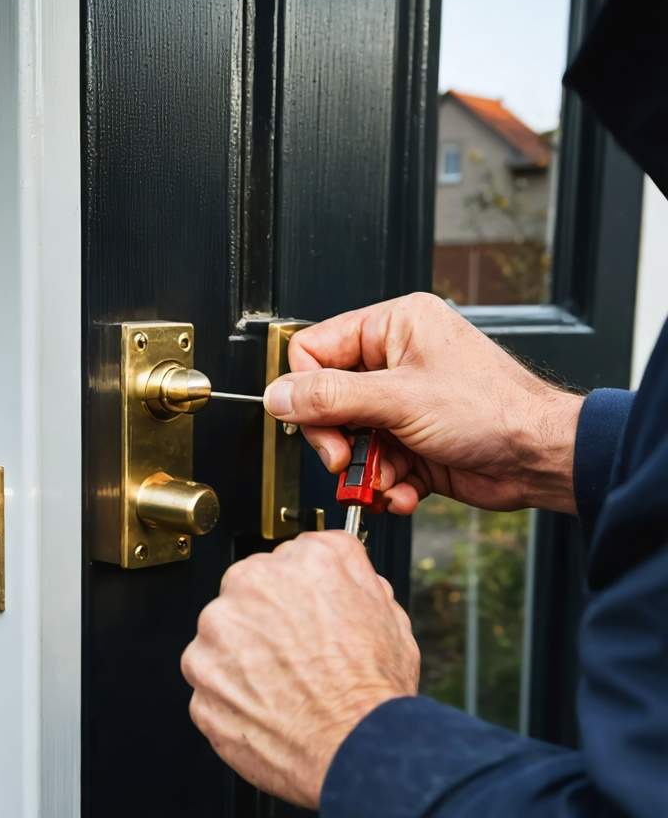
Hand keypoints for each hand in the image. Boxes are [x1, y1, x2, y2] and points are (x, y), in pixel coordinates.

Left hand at [181, 531, 418, 808]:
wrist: (353, 750)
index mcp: (304, 561)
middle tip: (296, 655)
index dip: (302, 591)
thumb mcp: (388, 613)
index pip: (292, 559)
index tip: (306, 611)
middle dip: (268, 620)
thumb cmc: (372, 691)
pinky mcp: (200, 675)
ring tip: (283, 686)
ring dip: (245, 656)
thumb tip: (343, 574)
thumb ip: (355, 579)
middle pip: (251, 591)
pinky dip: (232, 694)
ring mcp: (218, 631)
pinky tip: (266, 706)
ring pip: (225, 634)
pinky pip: (212, 679)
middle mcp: (253, 584)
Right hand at [263, 293, 583, 514]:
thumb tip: (278, 395)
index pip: (315, 349)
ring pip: (348, 439)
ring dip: (364, 468)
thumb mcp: (399, 399)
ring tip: (384, 479)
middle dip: (336, 439)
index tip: (314, 423)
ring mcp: (402, 403)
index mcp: (393, 327)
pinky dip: (384, 484)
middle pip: (326, 400)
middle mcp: (395, 360)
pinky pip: (374, 463)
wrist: (540, 459)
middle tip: (344, 458)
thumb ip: (330, 398)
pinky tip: (403, 490)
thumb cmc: (494, 411)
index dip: (307, 390)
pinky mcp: (411, 442)